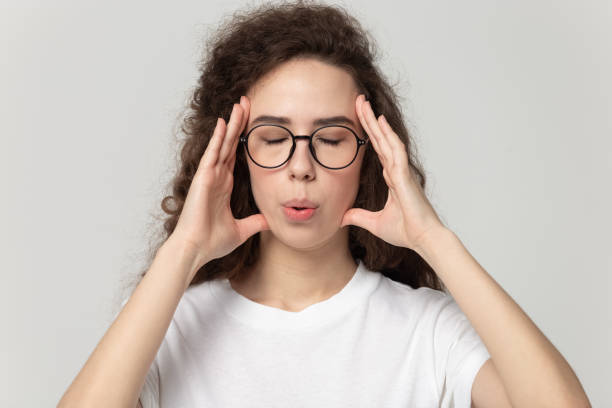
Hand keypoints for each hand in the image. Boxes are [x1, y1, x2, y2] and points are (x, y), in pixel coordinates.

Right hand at [169, 96, 268, 270]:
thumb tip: (270, 221)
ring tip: (240, 105)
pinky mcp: (203, 178)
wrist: (196, 249)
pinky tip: (224, 123)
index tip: (253, 122)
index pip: (236, 154)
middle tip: (247, 102)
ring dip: (232, 124)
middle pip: (230, 143)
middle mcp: (217, 176)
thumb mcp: (241, 229)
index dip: (244, 137)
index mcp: (224, 185)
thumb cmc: (212, 241)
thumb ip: (255, 222)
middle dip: (239, 123)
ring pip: (223, 144)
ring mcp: (209, 176)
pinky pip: (212, 154)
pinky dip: (218, 138)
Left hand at [340, 94, 445, 251]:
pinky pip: (396, 151)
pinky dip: (388, 135)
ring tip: (364, 103)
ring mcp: (401, 171)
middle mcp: (396, 170)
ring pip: (386, 140)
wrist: (422, 239)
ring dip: (375, 121)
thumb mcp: (374, 223)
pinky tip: (380, 122)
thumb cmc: (405, 231)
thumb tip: (342, 218)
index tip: (358, 117)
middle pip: (380, 139)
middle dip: (369, 119)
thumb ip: (358, 217)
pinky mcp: (405, 176)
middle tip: (358, 100)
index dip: (368, 132)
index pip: (377, 149)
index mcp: (391, 177)